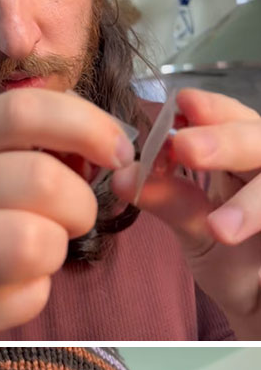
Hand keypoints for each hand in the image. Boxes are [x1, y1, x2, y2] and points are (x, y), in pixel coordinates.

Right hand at [0, 89, 134, 338]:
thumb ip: (34, 151)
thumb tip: (111, 152)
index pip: (22, 112)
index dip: (87, 126)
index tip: (119, 154)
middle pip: (38, 179)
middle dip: (80, 205)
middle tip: (73, 221)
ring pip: (31, 242)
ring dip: (56, 251)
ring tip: (39, 255)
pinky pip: (24, 299)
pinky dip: (33, 297)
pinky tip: (7, 291)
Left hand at [111, 88, 260, 337]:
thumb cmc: (236, 264)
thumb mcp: (197, 229)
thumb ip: (168, 200)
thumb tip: (122, 176)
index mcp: (247, 158)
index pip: (233, 118)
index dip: (212, 108)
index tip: (181, 104)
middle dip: (225, 141)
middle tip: (187, 149)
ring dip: (253, 202)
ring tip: (220, 229)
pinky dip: (260, 217)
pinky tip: (234, 237)